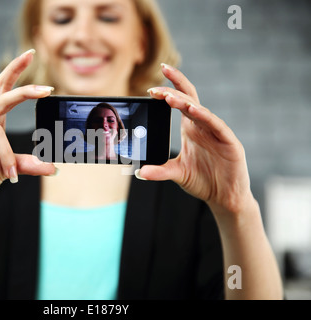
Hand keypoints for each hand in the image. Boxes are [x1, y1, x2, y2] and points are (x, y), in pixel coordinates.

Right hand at [0, 49, 55, 204]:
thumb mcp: (7, 169)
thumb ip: (27, 165)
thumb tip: (53, 168)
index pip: (4, 88)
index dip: (15, 70)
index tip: (31, 54)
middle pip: (2, 95)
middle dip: (25, 90)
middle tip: (47, 90)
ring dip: (6, 155)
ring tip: (8, 173)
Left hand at [141, 63, 254, 215]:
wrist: (225, 197)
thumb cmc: (203, 180)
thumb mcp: (177, 173)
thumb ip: (159, 171)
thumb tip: (139, 172)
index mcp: (191, 128)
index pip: (181, 102)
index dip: (169, 91)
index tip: (151, 88)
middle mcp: (203, 126)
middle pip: (189, 99)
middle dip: (173, 89)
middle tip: (155, 88)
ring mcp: (217, 132)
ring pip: (200, 111)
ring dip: (184, 102)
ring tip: (169, 97)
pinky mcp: (229, 142)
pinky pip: (216, 125)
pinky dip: (205, 116)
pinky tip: (194, 110)